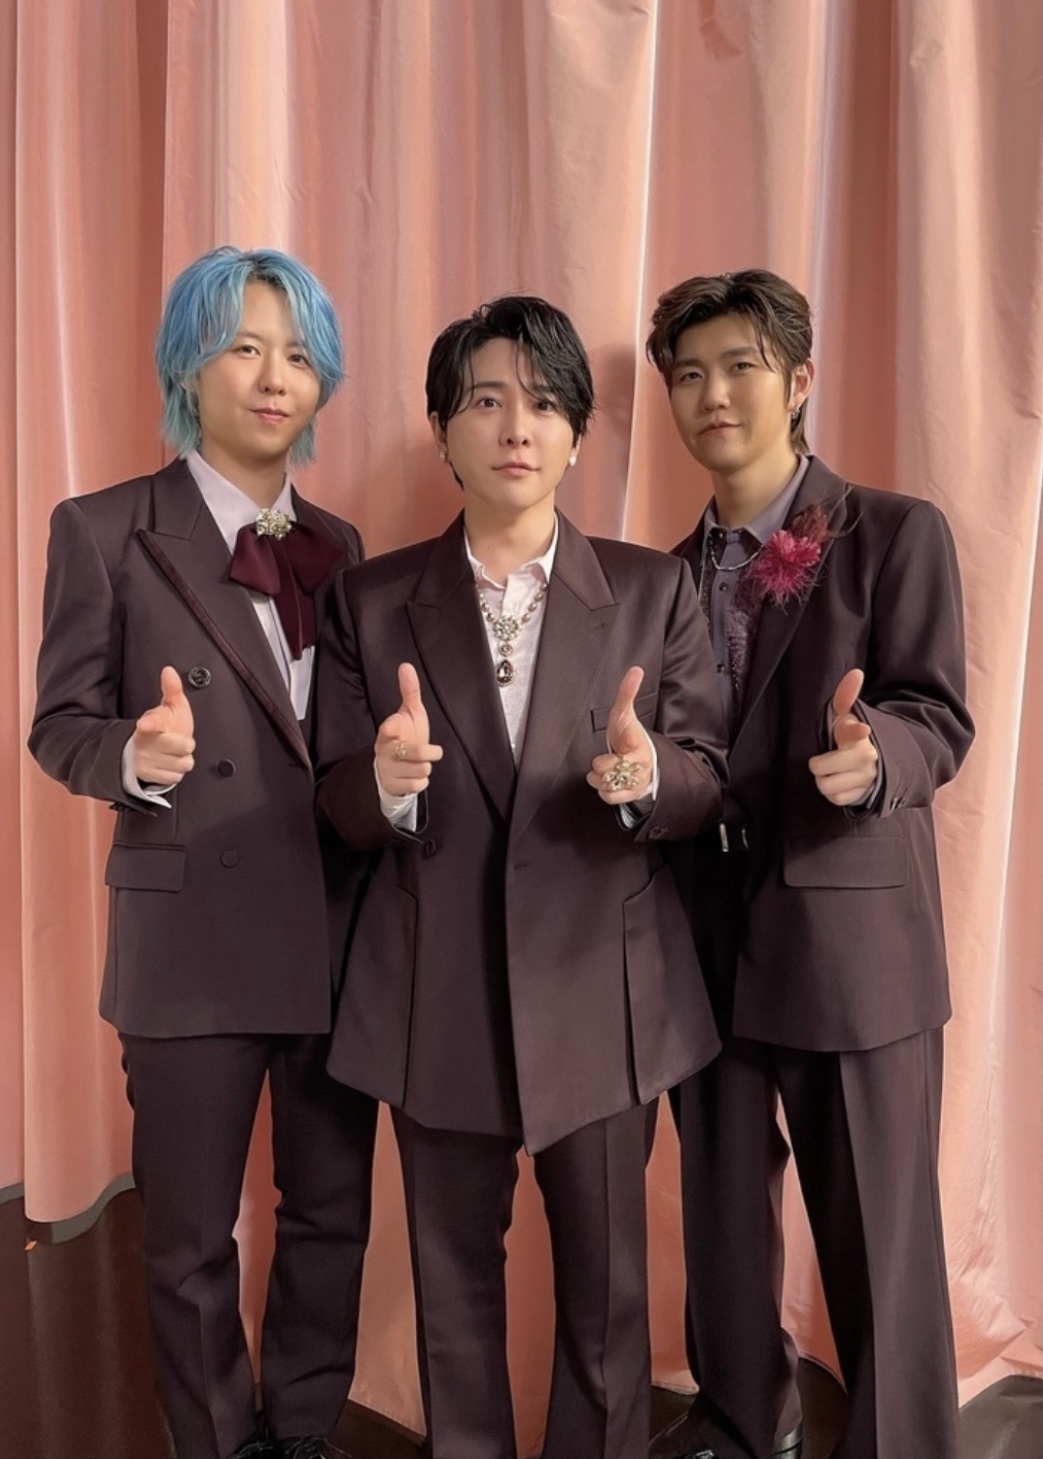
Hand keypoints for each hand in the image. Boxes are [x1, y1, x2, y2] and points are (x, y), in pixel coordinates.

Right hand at [132, 666, 195, 786]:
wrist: (151, 749)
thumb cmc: (167, 725)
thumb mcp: (172, 706)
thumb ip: (172, 689)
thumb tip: (169, 670)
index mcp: (149, 722)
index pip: (151, 722)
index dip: (149, 723)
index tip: (144, 723)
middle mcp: (144, 742)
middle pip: (181, 745)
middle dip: (185, 743)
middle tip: (179, 739)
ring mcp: (145, 760)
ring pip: (182, 763)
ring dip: (182, 759)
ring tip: (175, 752)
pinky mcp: (149, 776)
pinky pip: (175, 776)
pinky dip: (176, 771)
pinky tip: (170, 763)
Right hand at [375, 663, 443, 795]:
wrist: (395, 766)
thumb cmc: (406, 734)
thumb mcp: (410, 712)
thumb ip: (409, 690)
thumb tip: (406, 665)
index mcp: (388, 730)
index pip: (388, 728)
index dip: (391, 728)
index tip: (392, 728)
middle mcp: (385, 750)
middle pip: (414, 753)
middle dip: (428, 752)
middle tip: (432, 751)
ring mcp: (388, 769)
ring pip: (421, 770)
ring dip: (426, 767)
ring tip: (418, 763)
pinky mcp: (394, 785)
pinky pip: (419, 785)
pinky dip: (422, 781)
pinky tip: (414, 775)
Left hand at [587, 666, 653, 803]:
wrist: (645, 757)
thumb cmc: (631, 735)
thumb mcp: (626, 713)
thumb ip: (627, 693)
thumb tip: (635, 670)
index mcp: (639, 750)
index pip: (622, 761)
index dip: (608, 761)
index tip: (613, 754)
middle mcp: (639, 770)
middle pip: (609, 776)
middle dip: (601, 767)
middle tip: (607, 758)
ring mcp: (635, 784)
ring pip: (608, 788)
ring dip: (600, 779)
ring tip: (606, 769)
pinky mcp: (631, 795)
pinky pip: (610, 798)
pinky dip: (604, 791)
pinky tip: (606, 781)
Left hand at [808, 668, 878, 805]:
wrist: (874, 764)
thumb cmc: (848, 738)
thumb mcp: (844, 717)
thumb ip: (845, 696)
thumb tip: (856, 672)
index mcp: (860, 735)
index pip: (858, 731)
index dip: (858, 730)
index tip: (863, 729)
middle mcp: (866, 757)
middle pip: (820, 768)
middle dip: (817, 765)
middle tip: (824, 760)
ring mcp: (866, 778)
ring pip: (826, 786)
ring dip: (824, 781)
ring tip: (831, 772)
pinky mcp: (863, 795)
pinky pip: (836, 799)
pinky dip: (833, 793)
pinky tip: (839, 783)